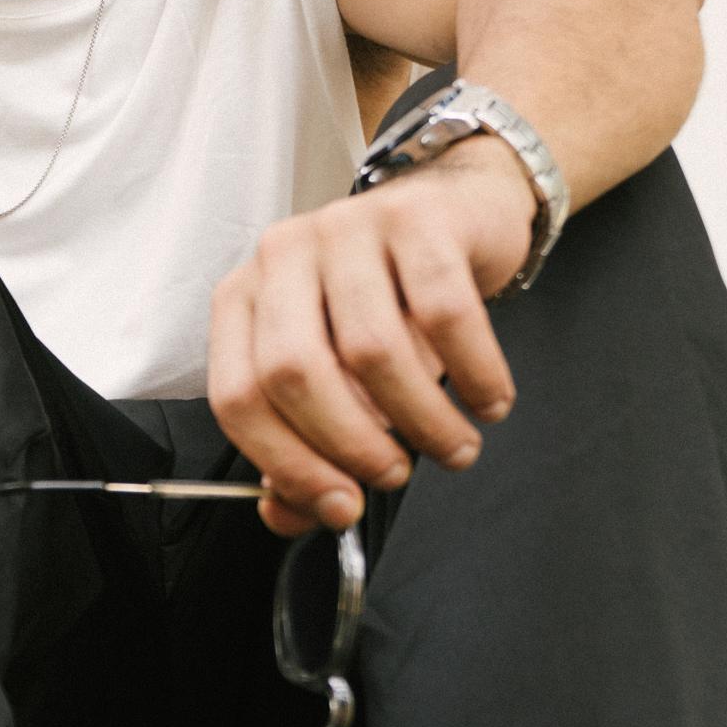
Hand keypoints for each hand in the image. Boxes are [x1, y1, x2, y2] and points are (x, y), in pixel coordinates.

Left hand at [207, 136, 536, 535]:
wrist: (458, 210)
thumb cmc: (389, 302)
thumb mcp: (337, 373)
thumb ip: (304, 445)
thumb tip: (288, 515)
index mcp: (243, 298)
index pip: (237, 396)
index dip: (287, 464)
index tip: (339, 506)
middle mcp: (282, 255)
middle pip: (295, 372)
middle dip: (351, 445)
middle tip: (395, 475)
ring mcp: (347, 227)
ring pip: (374, 349)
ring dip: (422, 420)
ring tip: (456, 448)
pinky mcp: (416, 217)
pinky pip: (446, 314)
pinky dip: (475, 373)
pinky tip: (488, 401)